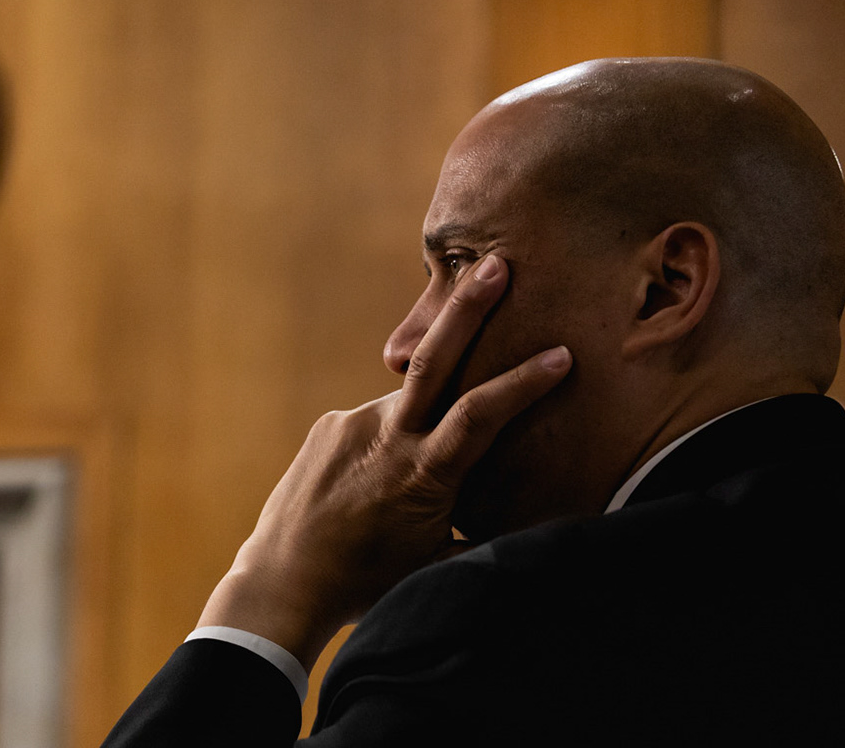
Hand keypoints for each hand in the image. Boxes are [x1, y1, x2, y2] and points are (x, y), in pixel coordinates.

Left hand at [197, 255, 572, 669]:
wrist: (283, 581)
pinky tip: (367, 487)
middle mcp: (386, 437)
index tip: (561, 353)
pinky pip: (373, 424)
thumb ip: (482, 533)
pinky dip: (387, 443)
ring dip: (421, 426)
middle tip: (496, 263)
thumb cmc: (369, 581)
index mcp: (422, 473)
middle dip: (467, 309)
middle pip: (433, 360)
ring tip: (394, 492)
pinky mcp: (327, 426)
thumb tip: (533, 526)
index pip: (480, 414)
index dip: (523, 382)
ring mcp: (350, 425)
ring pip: (406, 407)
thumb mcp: (436, 562)